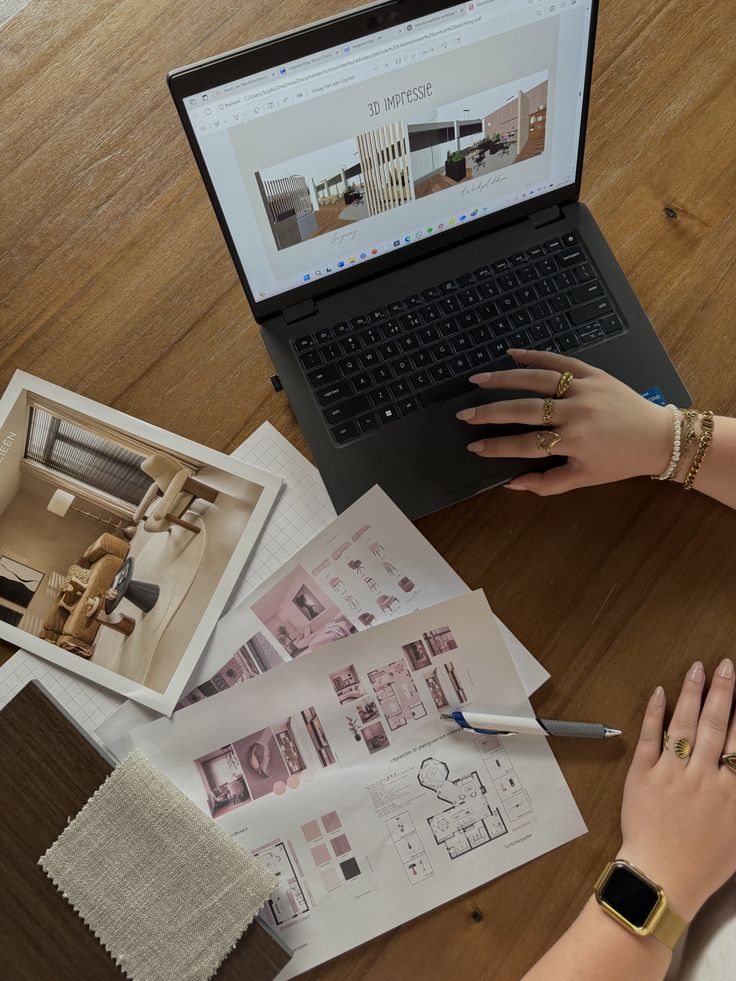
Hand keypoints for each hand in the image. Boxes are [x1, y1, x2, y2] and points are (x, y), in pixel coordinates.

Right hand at [457, 349, 675, 494]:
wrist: (658, 436)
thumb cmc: (620, 461)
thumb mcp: (584, 478)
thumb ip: (546, 484)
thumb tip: (512, 484)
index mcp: (575, 442)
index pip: (525, 444)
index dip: (497, 446)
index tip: (475, 446)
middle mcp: (577, 413)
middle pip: (524, 410)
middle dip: (490, 413)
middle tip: (465, 414)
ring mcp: (584, 389)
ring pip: (537, 380)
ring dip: (504, 378)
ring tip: (477, 380)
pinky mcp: (593, 373)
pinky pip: (559, 361)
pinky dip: (534, 355)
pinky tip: (511, 353)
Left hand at [617, 659, 735, 921]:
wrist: (663, 879)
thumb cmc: (704, 862)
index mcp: (731, 793)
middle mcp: (703, 778)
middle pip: (715, 725)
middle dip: (723, 691)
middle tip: (726, 665)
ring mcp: (671, 774)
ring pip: (684, 725)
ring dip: (691, 693)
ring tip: (697, 668)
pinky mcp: (642, 775)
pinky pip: (650, 738)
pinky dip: (655, 714)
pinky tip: (660, 693)